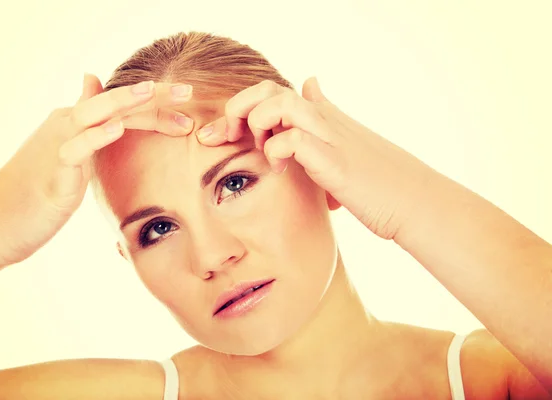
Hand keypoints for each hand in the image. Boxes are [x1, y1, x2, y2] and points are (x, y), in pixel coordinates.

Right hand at [0, 74, 194, 266]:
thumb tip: (99, 97)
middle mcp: (66, 126)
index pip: (122, 108)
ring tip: (151, 91)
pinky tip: (116, 129)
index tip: (189, 107)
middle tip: (188, 90)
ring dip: (123, 102)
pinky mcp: (53, 171)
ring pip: (92, 115)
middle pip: (114, 104)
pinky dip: (94, 136)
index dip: (156, 106)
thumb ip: (88, 129)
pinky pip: (74, 149)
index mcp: (76, 124)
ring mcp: (58, 146)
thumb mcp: (69, 155)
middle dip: (152, 96)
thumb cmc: (39, 189)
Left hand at [195, 78, 438, 239]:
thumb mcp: (347, 148)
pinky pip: (291, 139)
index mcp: (323, 119)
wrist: (414, 203)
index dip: (245, 105)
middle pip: (271, 88)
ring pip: (280, 103)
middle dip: (239, 107)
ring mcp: (329, 137)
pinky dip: (276, 151)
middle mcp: (325, 121)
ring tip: (258, 148)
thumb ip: (324, 123)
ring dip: (258, 124)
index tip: (227, 134)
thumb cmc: (379, 183)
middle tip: (229, 137)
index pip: (277, 92)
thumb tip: (312, 88)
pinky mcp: (333, 161)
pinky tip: (278, 170)